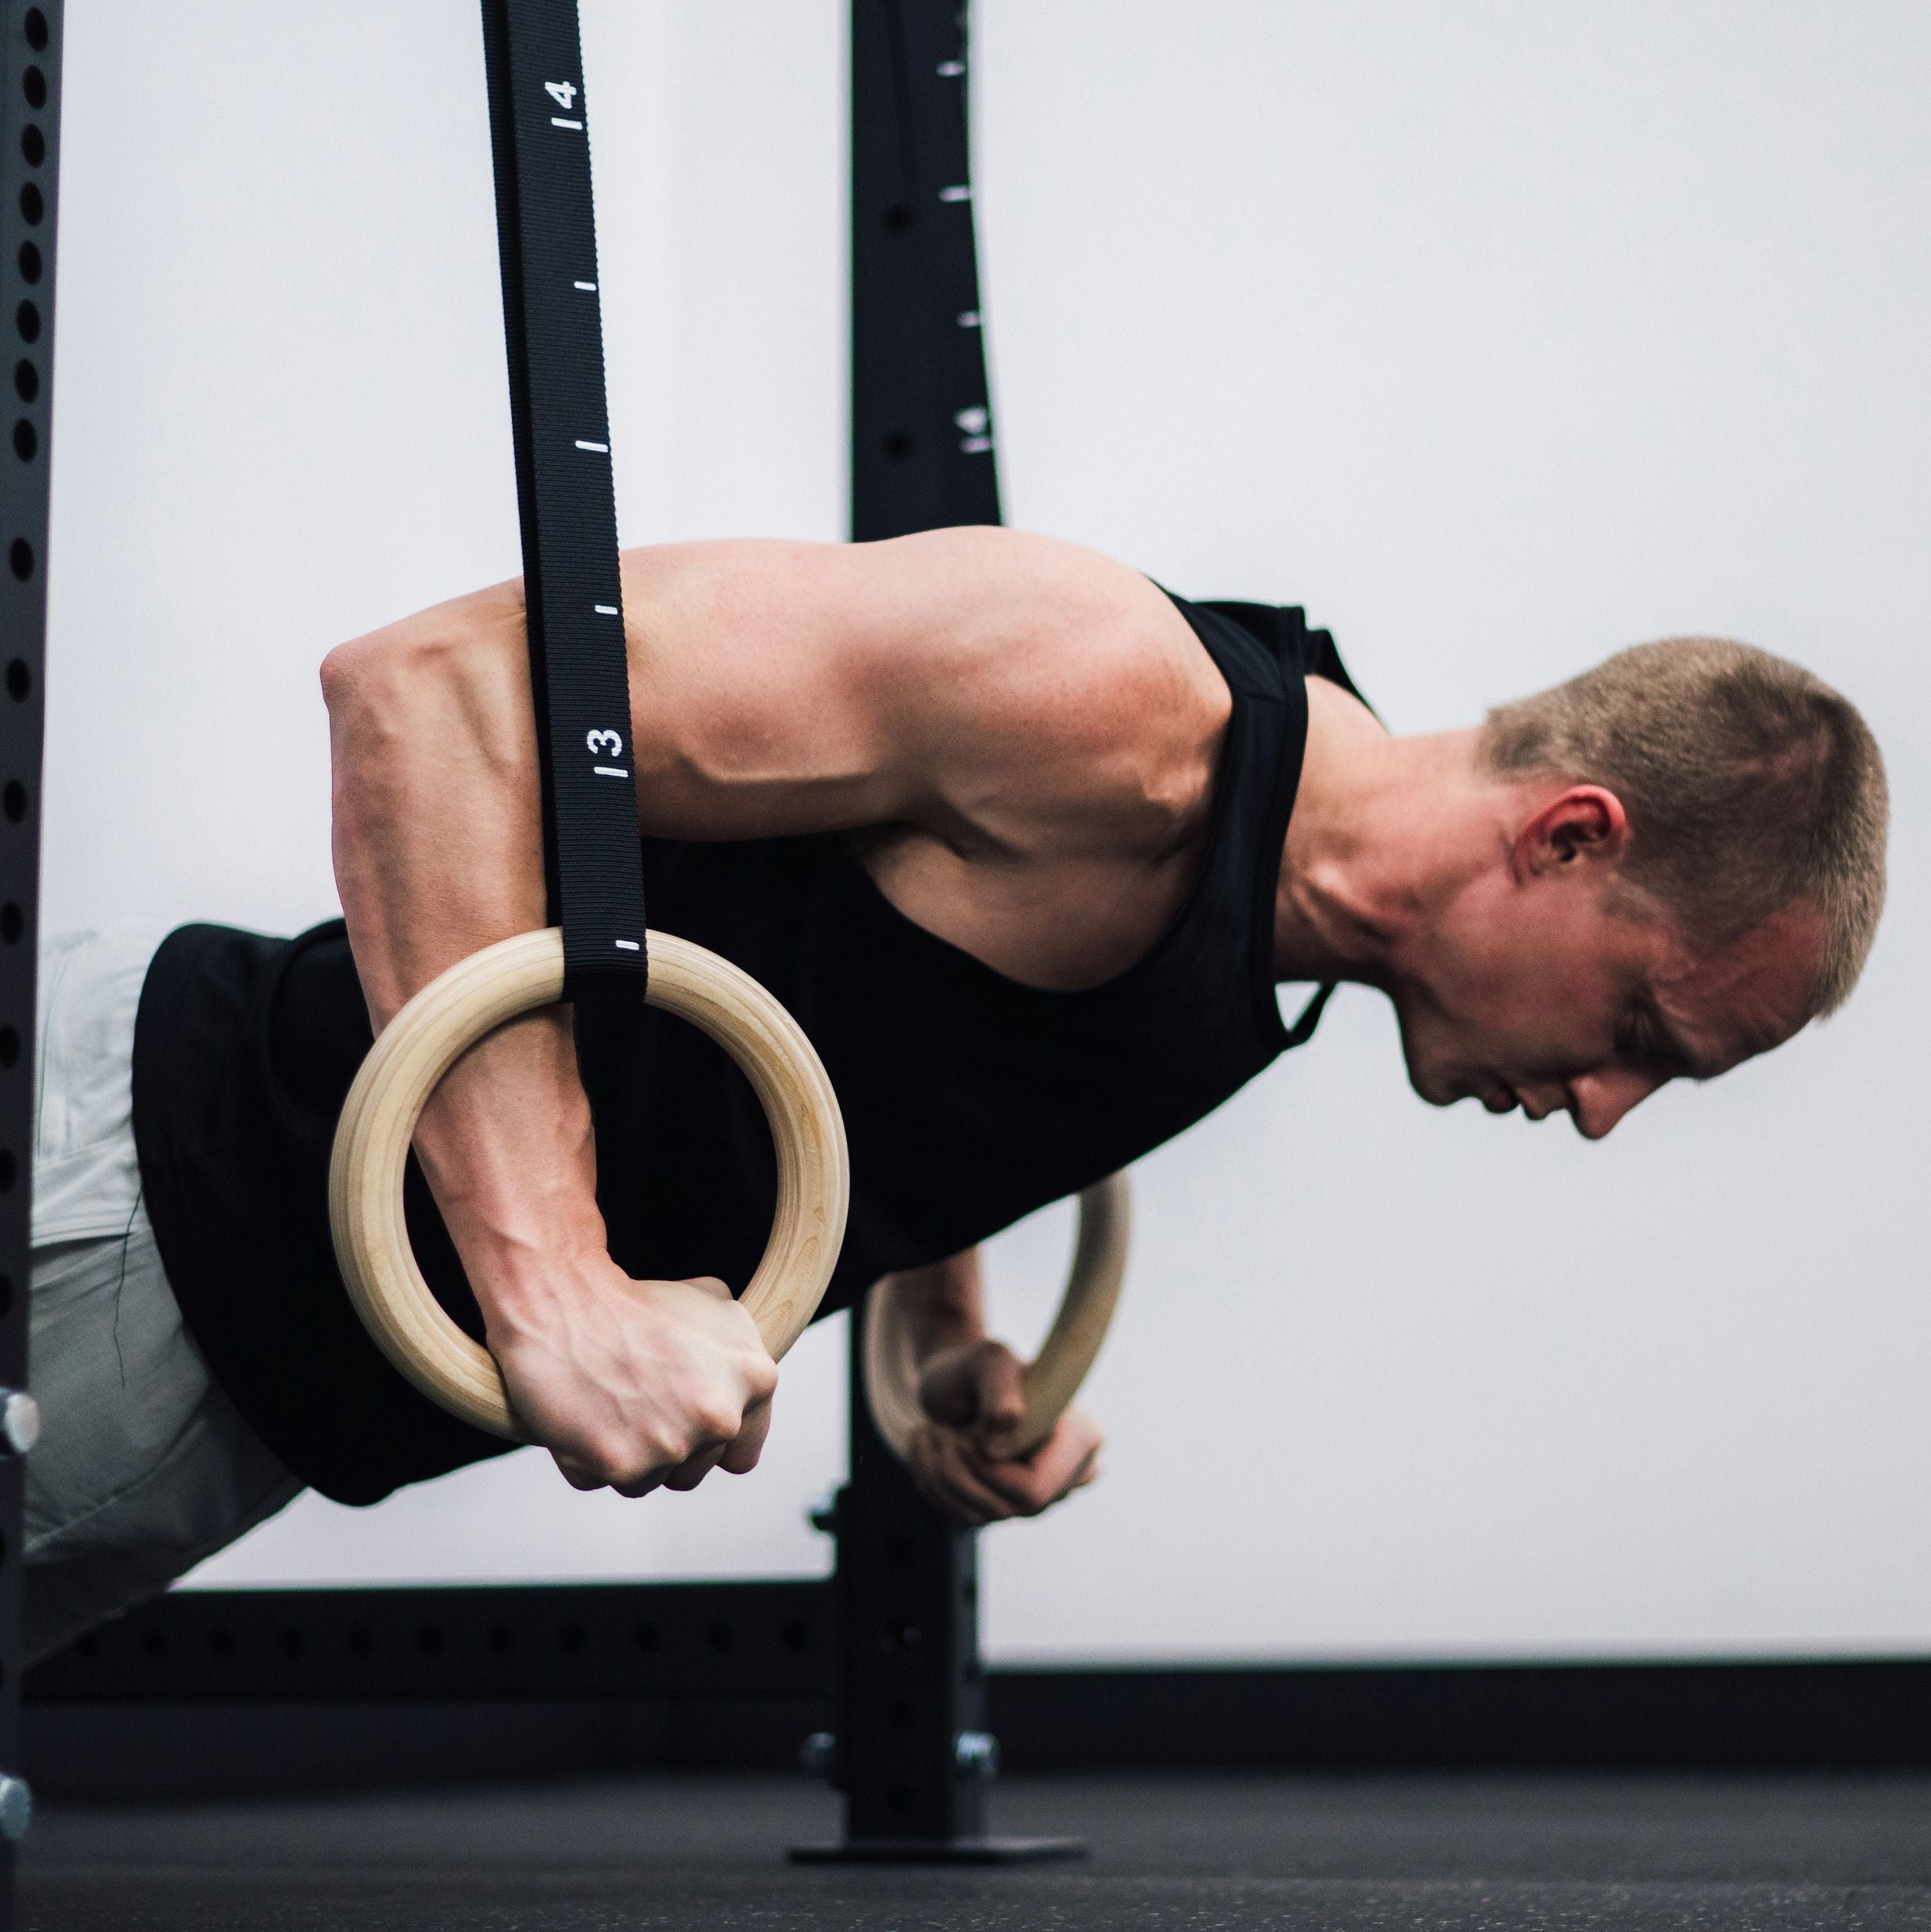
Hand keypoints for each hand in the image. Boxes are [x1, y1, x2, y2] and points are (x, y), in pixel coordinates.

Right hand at [486, 1253, 777, 1497]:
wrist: (566, 1302)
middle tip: (635, 1404)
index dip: (708, 1441)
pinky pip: (602, 1480)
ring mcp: (675, 1445)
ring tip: (607, 1405)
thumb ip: (737, 1349)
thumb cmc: (635, 1302)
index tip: (681, 1424)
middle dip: (665, 1447)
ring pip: (648, 1479)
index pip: (742, 1452)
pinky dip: (585, 1457)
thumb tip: (738, 1379)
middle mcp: (722, 1416)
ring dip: (627, 1455)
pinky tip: (580, 1415)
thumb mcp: (712, 1301)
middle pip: (693, 1470)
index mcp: (755, 1378)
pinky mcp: (624, 1465)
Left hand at [905, 1337, 1102, 1525]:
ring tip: (927, 1431)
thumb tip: (1003, 1433)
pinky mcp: (1002, 1507)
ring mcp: (1035, 1498)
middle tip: (938, 1429)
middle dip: (958, 1470)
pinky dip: (932, 1483)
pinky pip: (960, 1516)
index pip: (1034, 1489)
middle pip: (1005, 1507)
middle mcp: (1065, 1477)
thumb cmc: (978, 1366)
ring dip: (938, 1473)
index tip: (964, 1434)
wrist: (954, 1379)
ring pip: (979, 1516)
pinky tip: (927, 1448)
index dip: (989, 1470)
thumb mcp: (989, 1361)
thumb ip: (999, 1388)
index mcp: (1081, 1440)